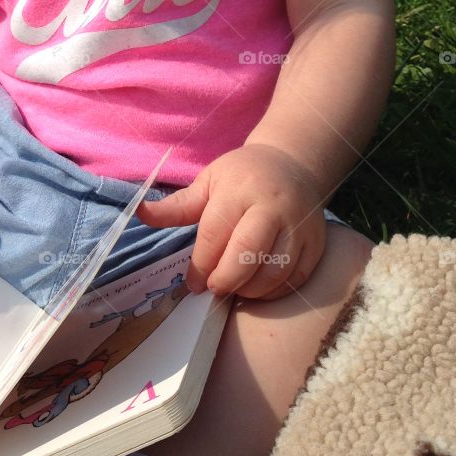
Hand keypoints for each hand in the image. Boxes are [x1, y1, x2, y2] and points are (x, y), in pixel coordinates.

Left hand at [136, 144, 327, 300]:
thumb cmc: (241, 176)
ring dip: (249, 289)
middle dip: (225, 278)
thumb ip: (176, 206)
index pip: (216, 233)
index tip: (191, 283)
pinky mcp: (317, 243)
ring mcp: (299, 226)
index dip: (201, 263)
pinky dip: (274, 291)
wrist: (292, 164)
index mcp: (239, 190)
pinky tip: (257, 288)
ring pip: (275, 271)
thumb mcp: (207, 182)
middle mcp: (272, 207)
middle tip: (213, 288)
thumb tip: (139, 213)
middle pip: (248, 252)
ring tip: (234, 288)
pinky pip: (296, 278)